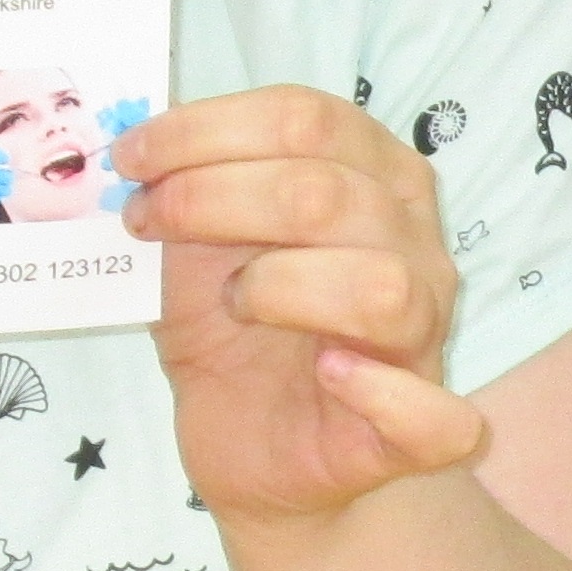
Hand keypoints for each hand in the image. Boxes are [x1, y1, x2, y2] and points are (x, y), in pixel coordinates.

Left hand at [123, 87, 487, 523]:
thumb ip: (185, 190)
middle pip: (326, 194)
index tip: (133, 158)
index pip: (307, 118)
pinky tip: (332, 375)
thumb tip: (135, 146)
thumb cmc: (237, 335)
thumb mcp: (198, 249)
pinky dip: (381, 394)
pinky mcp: (419, 433)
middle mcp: (416, 243)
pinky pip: (438, 417)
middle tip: (148, 221)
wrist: (258, 452)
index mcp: (375, 175)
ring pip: (380, 287)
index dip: (207, 131)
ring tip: (236, 302)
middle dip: (213, 199)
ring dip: (281, 287)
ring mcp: (426, 336)